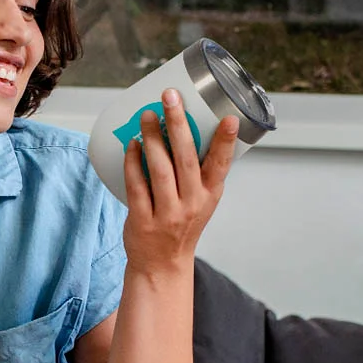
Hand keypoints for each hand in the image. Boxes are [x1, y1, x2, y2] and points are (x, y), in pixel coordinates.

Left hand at [122, 88, 237, 276]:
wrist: (162, 265)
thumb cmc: (181, 226)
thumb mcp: (200, 201)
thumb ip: (198, 172)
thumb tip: (183, 127)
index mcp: (209, 195)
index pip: (221, 166)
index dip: (226, 143)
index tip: (230, 118)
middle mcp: (191, 204)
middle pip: (186, 159)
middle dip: (178, 125)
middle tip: (171, 97)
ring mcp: (167, 214)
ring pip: (160, 170)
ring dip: (153, 139)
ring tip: (147, 115)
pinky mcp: (143, 220)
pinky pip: (136, 186)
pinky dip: (133, 163)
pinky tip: (132, 145)